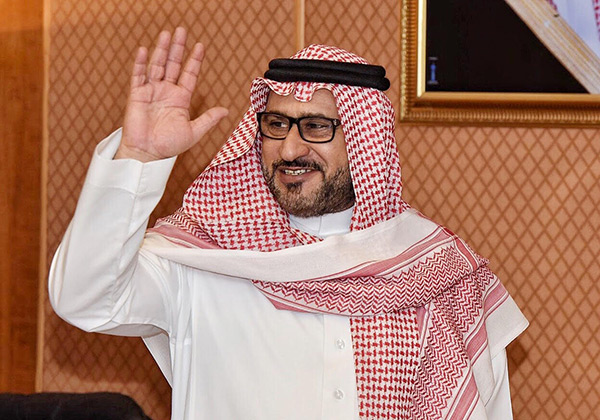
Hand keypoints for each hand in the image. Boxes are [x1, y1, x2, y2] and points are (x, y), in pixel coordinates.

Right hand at [116, 27, 228, 161]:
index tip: (200, 46)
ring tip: (167, 34)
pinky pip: (138, 76)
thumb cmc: (169, 146)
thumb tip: (225, 110)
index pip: (188, 74)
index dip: (194, 60)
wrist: (148, 155)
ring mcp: (151, 91)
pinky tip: (144, 50)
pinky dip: (140, 63)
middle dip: (178, 48)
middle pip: (173, 64)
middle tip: (181, 30)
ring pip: (157, 65)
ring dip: (162, 50)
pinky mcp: (137, 95)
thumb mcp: (194, 132)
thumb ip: (208, 119)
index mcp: (180, 99)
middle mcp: (166, 91)